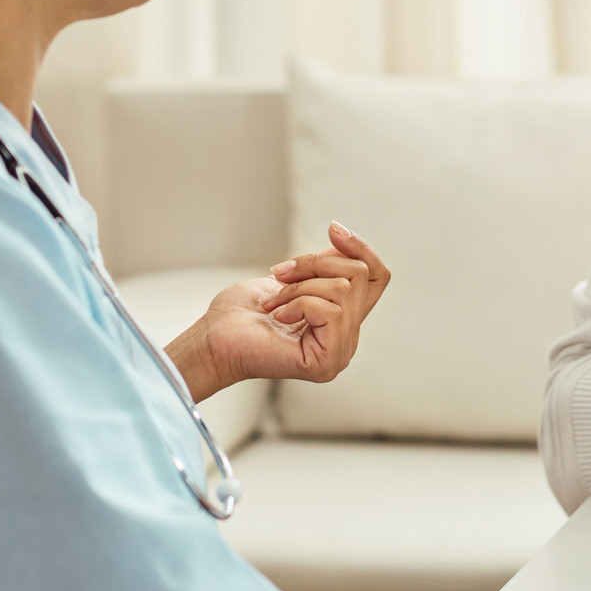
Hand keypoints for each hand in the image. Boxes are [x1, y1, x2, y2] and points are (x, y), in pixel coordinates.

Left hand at [169, 223, 391, 396]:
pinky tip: (279, 317)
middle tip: (278, 274)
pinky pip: (330, 311)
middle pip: (358, 275)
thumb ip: (322, 267)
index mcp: (342, 320)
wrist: (213, 339)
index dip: (361, 248)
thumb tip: (342, 239)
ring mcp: (340, 353)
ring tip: (274, 302)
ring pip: (343, 290)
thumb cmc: (241, 313)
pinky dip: (298, 303)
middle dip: (314, 264)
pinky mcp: (328, 360)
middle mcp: (347, 339)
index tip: (333, 229)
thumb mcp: (289, 277)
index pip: (378, 277)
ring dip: (299, 286)